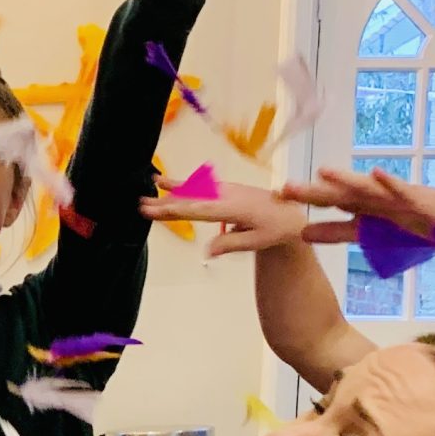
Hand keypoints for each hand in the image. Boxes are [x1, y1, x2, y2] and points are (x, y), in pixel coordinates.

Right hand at [142, 179, 311, 255]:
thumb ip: (231, 244)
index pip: (197, 210)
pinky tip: (172, 184)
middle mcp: (227, 195)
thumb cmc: (276, 230)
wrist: (292, 213)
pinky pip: (202, 187)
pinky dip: (185, 185)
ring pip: (195, 189)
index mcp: (233, 207)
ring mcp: (227, 190)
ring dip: (173, 189)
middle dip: (166, 200)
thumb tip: (206, 251)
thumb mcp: (256, 241)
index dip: (173, 210)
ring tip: (152, 183)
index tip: (153, 210)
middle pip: (192, 198)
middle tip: (142, 204)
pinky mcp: (227, 190)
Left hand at [280, 167, 434, 249]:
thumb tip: (302, 233)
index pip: (326, 203)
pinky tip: (375, 173)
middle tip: (284, 188)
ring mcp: (393, 195)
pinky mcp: (415, 196)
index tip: (274, 197)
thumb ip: (336, 232)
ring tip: (323, 173)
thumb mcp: (365, 233)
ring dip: (346, 180)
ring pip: (365, 188)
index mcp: (360, 205)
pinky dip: (388, 182)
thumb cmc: (408, 226)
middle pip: (338, 194)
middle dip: (312, 191)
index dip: (302, 201)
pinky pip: (400, 188)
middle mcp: (372, 196)